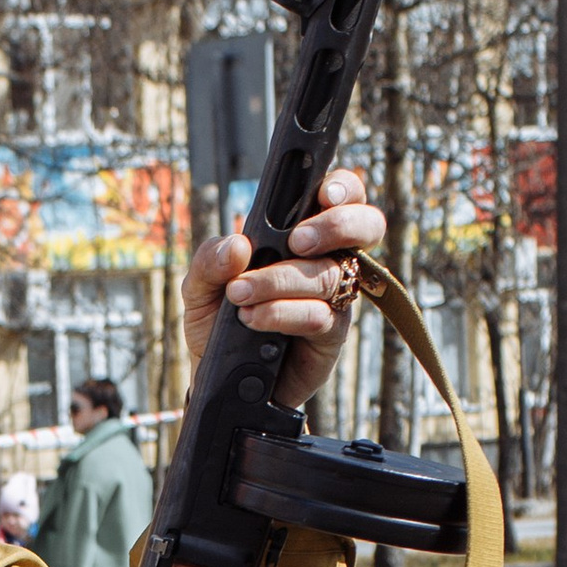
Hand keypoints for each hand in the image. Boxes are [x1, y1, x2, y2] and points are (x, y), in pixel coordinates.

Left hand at [182, 165, 384, 404]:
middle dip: (338, 224)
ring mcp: (334, 298)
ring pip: (330, 275)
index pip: (340, 196)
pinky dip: (282, 313)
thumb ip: (210, 260)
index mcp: (301, 235)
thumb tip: (239, 245)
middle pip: (366, 226)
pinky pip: (319, 317)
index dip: (344, 187)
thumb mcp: (200, 287)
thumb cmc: (218, 322)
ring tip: (240, 294)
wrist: (218, 378)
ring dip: (281, 280)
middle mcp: (327, 260)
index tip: (324, 193)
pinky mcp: (331, 335)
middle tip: (297, 241)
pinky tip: (253, 319)